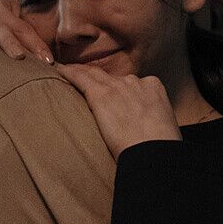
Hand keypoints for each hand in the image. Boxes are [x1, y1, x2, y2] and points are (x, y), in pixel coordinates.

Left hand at [55, 64, 180, 157]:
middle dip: (98, 77)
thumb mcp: (163, 126)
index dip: (120, 88)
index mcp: (153, 87)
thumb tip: (142, 128)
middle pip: (112, 77)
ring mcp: (118, 86)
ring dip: (81, 73)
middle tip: (83, 76)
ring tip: (67, 71)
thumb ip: (150, 118)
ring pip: (94, 75)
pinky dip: (69, 73)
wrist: (153, 153)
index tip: (112, 92)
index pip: (132, 85)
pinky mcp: (101, 95)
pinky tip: (59, 70)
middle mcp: (136, 82)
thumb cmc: (160, 148)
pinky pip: (81, 79)